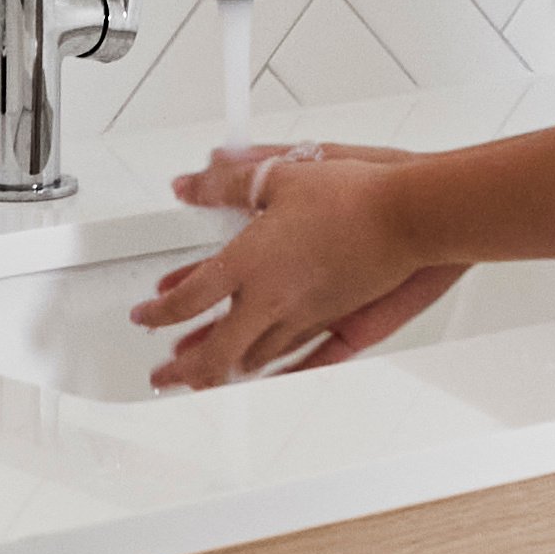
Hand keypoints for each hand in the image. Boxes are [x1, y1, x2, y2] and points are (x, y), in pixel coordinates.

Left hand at [135, 145, 466, 386]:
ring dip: (222, 372)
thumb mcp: (280, 174)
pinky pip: (297, 357)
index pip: (189, 299)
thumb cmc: (353, 196)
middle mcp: (272, 299)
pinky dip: (274, 372)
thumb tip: (193, 181)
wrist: (409, 216)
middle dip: (181, 370)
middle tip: (162, 377)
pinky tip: (269, 378)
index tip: (145, 316)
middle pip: (215, 351)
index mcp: (249, 263)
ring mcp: (304, 315)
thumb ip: (229, 181)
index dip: (158, 312)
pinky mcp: (336, 320)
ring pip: (253, 359)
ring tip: (204, 379)